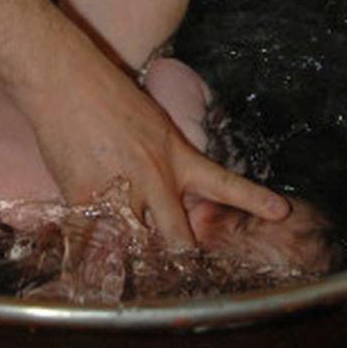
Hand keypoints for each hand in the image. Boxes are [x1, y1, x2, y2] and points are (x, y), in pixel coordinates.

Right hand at [21, 43, 289, 246]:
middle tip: (176, 266)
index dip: (254, 200)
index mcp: (175, 156)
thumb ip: (160, 158)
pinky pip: (93, 236)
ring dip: (127, 248)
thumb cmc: (104, 92)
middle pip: (177, 237)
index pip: (224, 182)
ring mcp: (122, 193)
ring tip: (119, 251)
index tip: (281, 211)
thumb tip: (153, 189)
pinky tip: (81, 236)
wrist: (65, 81)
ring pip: (134, 244)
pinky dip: (87, 240)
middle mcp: (155, 180)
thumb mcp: (149, 124)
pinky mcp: (86, 200)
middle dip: (178, 255)